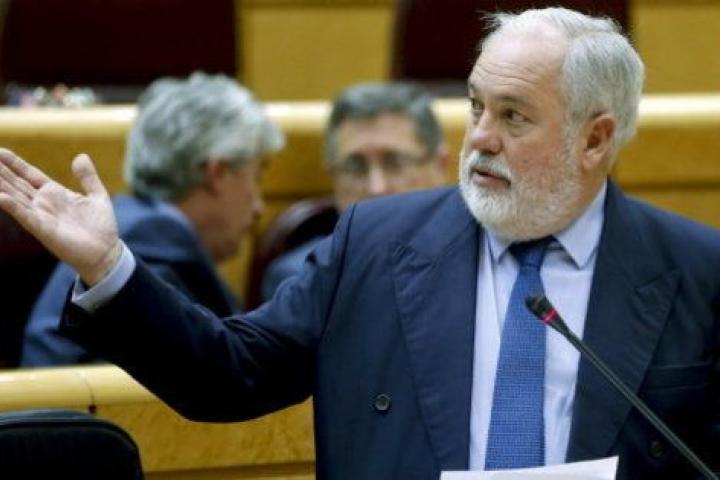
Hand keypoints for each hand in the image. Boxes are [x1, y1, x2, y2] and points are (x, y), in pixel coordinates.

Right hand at [0, 149, 119, 285]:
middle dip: (1, 171)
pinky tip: (1, 197)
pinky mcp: (44, 230)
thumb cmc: (101, 227)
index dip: (14, 163)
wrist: (106, 252)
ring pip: (15, 197)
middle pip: (16, 183)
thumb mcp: (97, 196)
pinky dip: (13, 207)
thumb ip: (88, 177)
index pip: (29, 174)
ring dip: (1, 185)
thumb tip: (81, 156)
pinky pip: (25, 216)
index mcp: (55, 193)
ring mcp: (41, 216)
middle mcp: (43, 203)